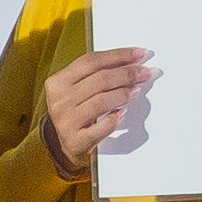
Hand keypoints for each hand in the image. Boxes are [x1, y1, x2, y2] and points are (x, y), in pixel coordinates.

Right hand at [35, 43, 155, 170]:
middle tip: (145, 73)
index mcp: (57, 82)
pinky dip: (115, 119)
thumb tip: (131, 63)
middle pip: (100, 79)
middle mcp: (59, 101)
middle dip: (128, 74)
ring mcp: (66, 122)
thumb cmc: (76, 114)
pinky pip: (102, 126)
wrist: (66, 148)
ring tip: (136, 91)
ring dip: (124, 94)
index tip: (138, 54)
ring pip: (102, 101)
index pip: (91, 61)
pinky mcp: (76, 142)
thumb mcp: (77, 91)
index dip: (118, 55)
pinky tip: (122, 113)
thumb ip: (96, 75)